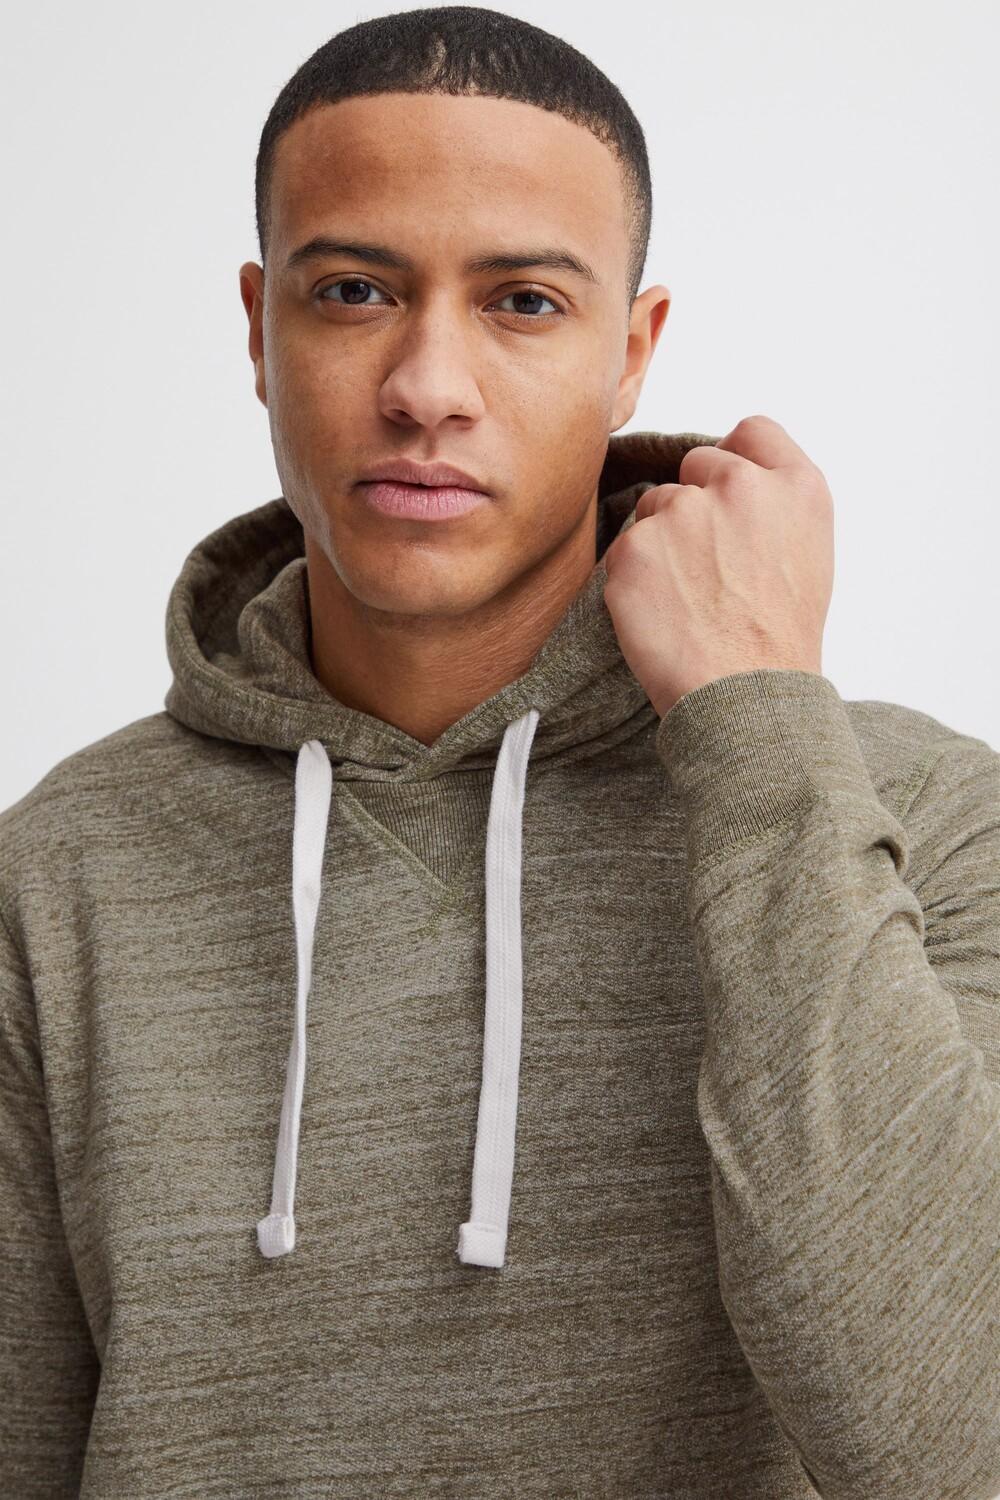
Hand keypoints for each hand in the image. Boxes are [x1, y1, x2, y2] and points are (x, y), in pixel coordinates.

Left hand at [601, 414, 833, 716]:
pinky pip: (625, 549)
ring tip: (690, 598)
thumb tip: (734, 480)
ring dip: (662, 541)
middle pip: (697, 464)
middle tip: (710, 567)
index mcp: (796, 486)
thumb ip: (776, 503)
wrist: (744, 696)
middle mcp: (740, 485)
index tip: (729, 497)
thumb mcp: (809, 554)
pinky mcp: (634, 548)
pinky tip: (663, 614)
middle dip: (695, 504)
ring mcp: (682, 513)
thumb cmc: (779, 639)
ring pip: (654, 506)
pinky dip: (634, 579)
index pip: (753, 431)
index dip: (736, 460)